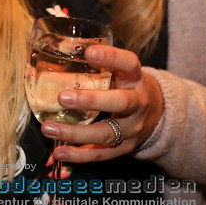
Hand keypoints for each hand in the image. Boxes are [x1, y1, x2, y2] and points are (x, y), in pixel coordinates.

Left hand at [40, 44, 163, 162]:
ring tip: (48, 128)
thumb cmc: (128, 86)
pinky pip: (101, 154)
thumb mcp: (122, 71)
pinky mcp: (125, 148)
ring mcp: (132, 129)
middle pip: (120, 103)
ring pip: (105, 133)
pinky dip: (79, 155)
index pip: (129, 64)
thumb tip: (60, 49)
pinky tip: (59, 152)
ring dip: (75, 133)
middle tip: (63, 97)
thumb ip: (100, 64)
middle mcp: (138, 103)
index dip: (111, 57)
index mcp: (136, 78)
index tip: (89, 52)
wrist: (157, 113)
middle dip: (91, 101)